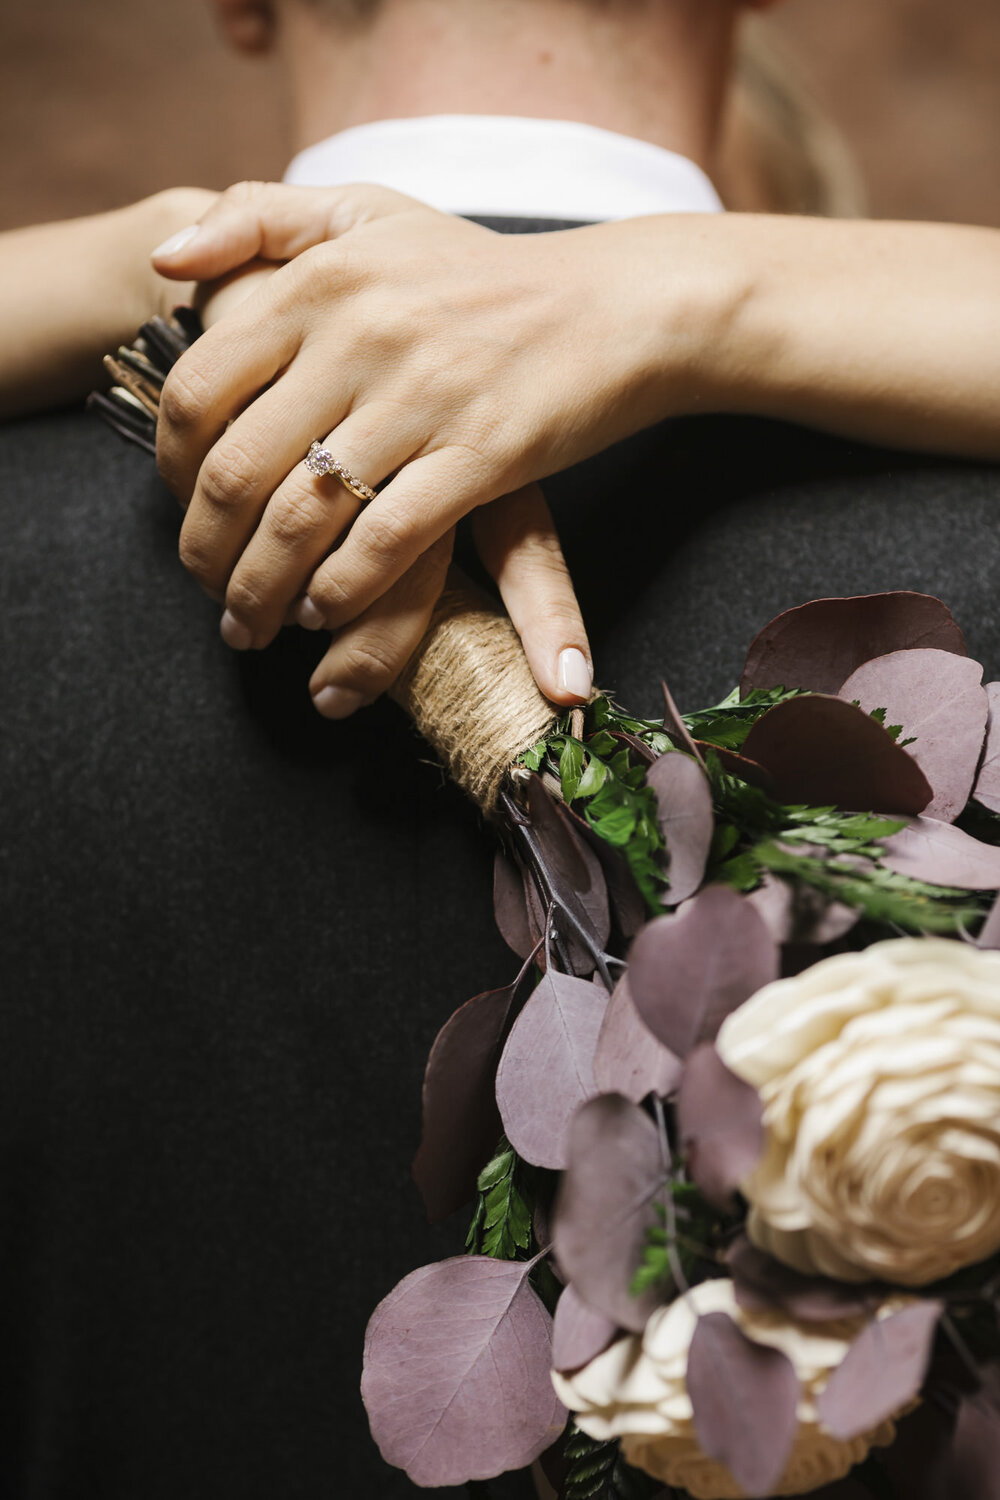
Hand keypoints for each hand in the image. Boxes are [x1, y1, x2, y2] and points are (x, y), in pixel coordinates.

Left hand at [151, 183, 712, 705]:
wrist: (619, 304)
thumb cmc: (484, 270)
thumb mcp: (368, 213)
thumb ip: (259, 219)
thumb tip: (165, 262)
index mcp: (323, 281)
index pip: (200, 388)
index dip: (170, 467)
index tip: (179, 508)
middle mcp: (362, 335)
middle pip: (240, 471)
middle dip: (207, 553)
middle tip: (206, 593)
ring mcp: (424, 397)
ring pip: (305, 518)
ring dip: (264, 589)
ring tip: (252, 623)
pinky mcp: (484, 453)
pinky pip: (386, 540)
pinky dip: (344, 589)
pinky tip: (325, 612)